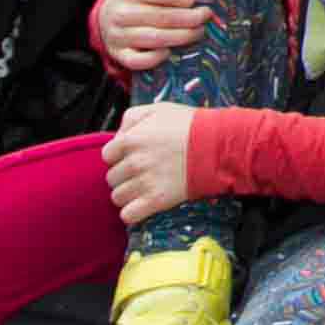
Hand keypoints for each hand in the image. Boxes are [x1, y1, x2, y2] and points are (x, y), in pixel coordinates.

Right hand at [98, 0, 212, 71]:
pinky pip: (138, 61)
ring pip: (154, 39)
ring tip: (199, 32)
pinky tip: (170, 52)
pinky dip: (155, 58)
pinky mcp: (119, 54)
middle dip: (190, 18)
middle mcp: (121, 13)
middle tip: (206, 16)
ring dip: (181, 37)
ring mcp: (118, 36)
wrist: (108, 17)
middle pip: (162, 18)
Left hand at [103, 102, 198, 226]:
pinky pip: (128, 215)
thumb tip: (119, 135)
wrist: (216, 146)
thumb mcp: (158, 109)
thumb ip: (132, 118)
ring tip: (144, 187)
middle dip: (124, 175)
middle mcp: (134, 162)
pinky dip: (132, 212)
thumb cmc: (190, 126)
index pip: (107, 155)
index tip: (132, 156)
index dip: (119, 156)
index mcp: (131, 140)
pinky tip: (142, 204)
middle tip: (142, 171)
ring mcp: (144, 183)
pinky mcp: (156, 201)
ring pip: (117, 197)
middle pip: (112, 178)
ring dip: (128, 194)